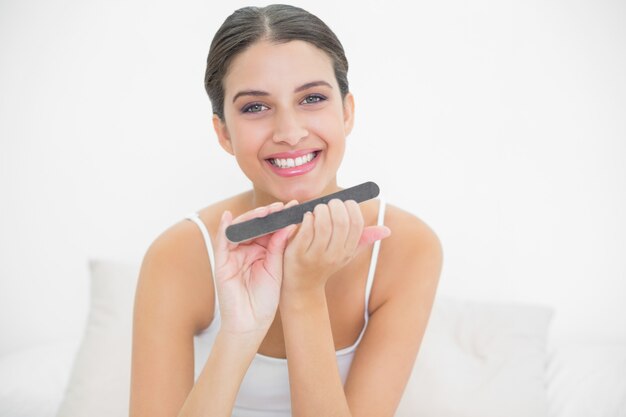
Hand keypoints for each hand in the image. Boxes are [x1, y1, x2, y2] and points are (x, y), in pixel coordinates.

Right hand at [214, 201, 296, 335]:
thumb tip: (286, 225)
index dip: (279, 218)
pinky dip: (225, 228)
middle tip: (280, 207)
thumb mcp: (276, 269)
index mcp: (262, 252)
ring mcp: (234, 255)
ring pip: (240, 229)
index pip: (269, 229)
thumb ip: (278, 247)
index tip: (293, 209)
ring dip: (251, 218)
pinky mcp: (222, 262)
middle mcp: (247, 250)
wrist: (252, 323)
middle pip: (254, 226)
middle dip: (267, 215)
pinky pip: (222, 241)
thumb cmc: (265, 301)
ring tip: (265, 212)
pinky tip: (230, 217)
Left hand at [282, 199, 390, 296]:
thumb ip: (364, 238)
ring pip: (323, 225)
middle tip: (329, 203)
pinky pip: (305, 232)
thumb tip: (387, 230)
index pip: (356, 224)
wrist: (303, 286)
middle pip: (340, 222)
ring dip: (320, 210)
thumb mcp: (347, 253)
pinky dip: (306, 219)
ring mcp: (316, 256)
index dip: (351, 207)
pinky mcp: (298, 255)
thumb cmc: (325, 263)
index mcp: (348, 251)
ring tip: (317, 209)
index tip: (344, 202)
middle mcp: (334, 255)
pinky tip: (306, 217)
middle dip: (335, 206)